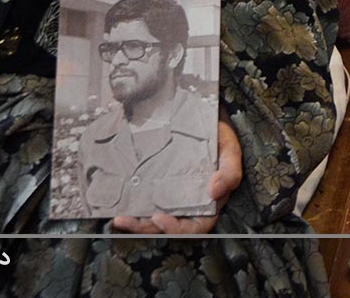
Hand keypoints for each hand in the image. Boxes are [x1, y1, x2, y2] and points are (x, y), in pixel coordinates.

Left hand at [111, 118, 242, 234]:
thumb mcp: (230, 152)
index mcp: (209, 203)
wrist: (202, 120)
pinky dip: (133, 206)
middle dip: (146, 228)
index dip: (177, 228)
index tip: (159, 218)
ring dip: (136, 222)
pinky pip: (145, 202)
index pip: (196, 227)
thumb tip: (215, 191)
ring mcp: (172, 196)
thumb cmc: (219, 138)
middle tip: (126, 220)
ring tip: (118, 218)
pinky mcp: (157, 186)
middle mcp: (189, 204)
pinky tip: (119, 204)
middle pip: (168, 226)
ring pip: (153, 219)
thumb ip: (230, 172)